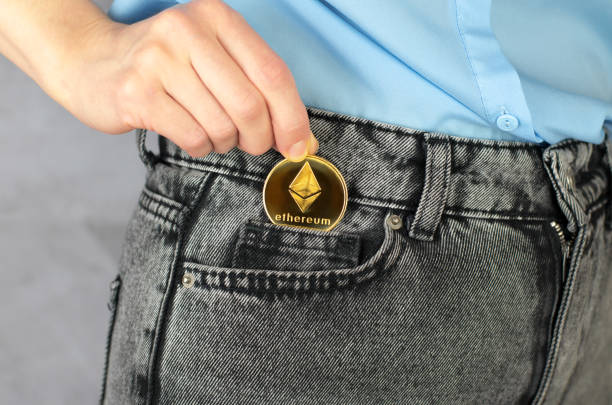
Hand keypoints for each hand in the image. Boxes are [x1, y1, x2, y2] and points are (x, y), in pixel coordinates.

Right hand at [59, 0, 317, 159]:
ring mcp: (158, 60)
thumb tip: (304, 142)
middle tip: (252, 144)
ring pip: (222, 126)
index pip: (273, 73)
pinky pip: (194, 138)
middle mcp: (188, 29)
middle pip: (251, 105)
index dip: (293, 118)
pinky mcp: (137, 93)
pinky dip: (201, 147)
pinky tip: (190, 134)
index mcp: (216, 16)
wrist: (92, 62)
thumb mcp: (215, 60)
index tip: (300, 146)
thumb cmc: (166, 67)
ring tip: (211, 130)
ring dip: (225, 142)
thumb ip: (260, 91)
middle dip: (259, 138)